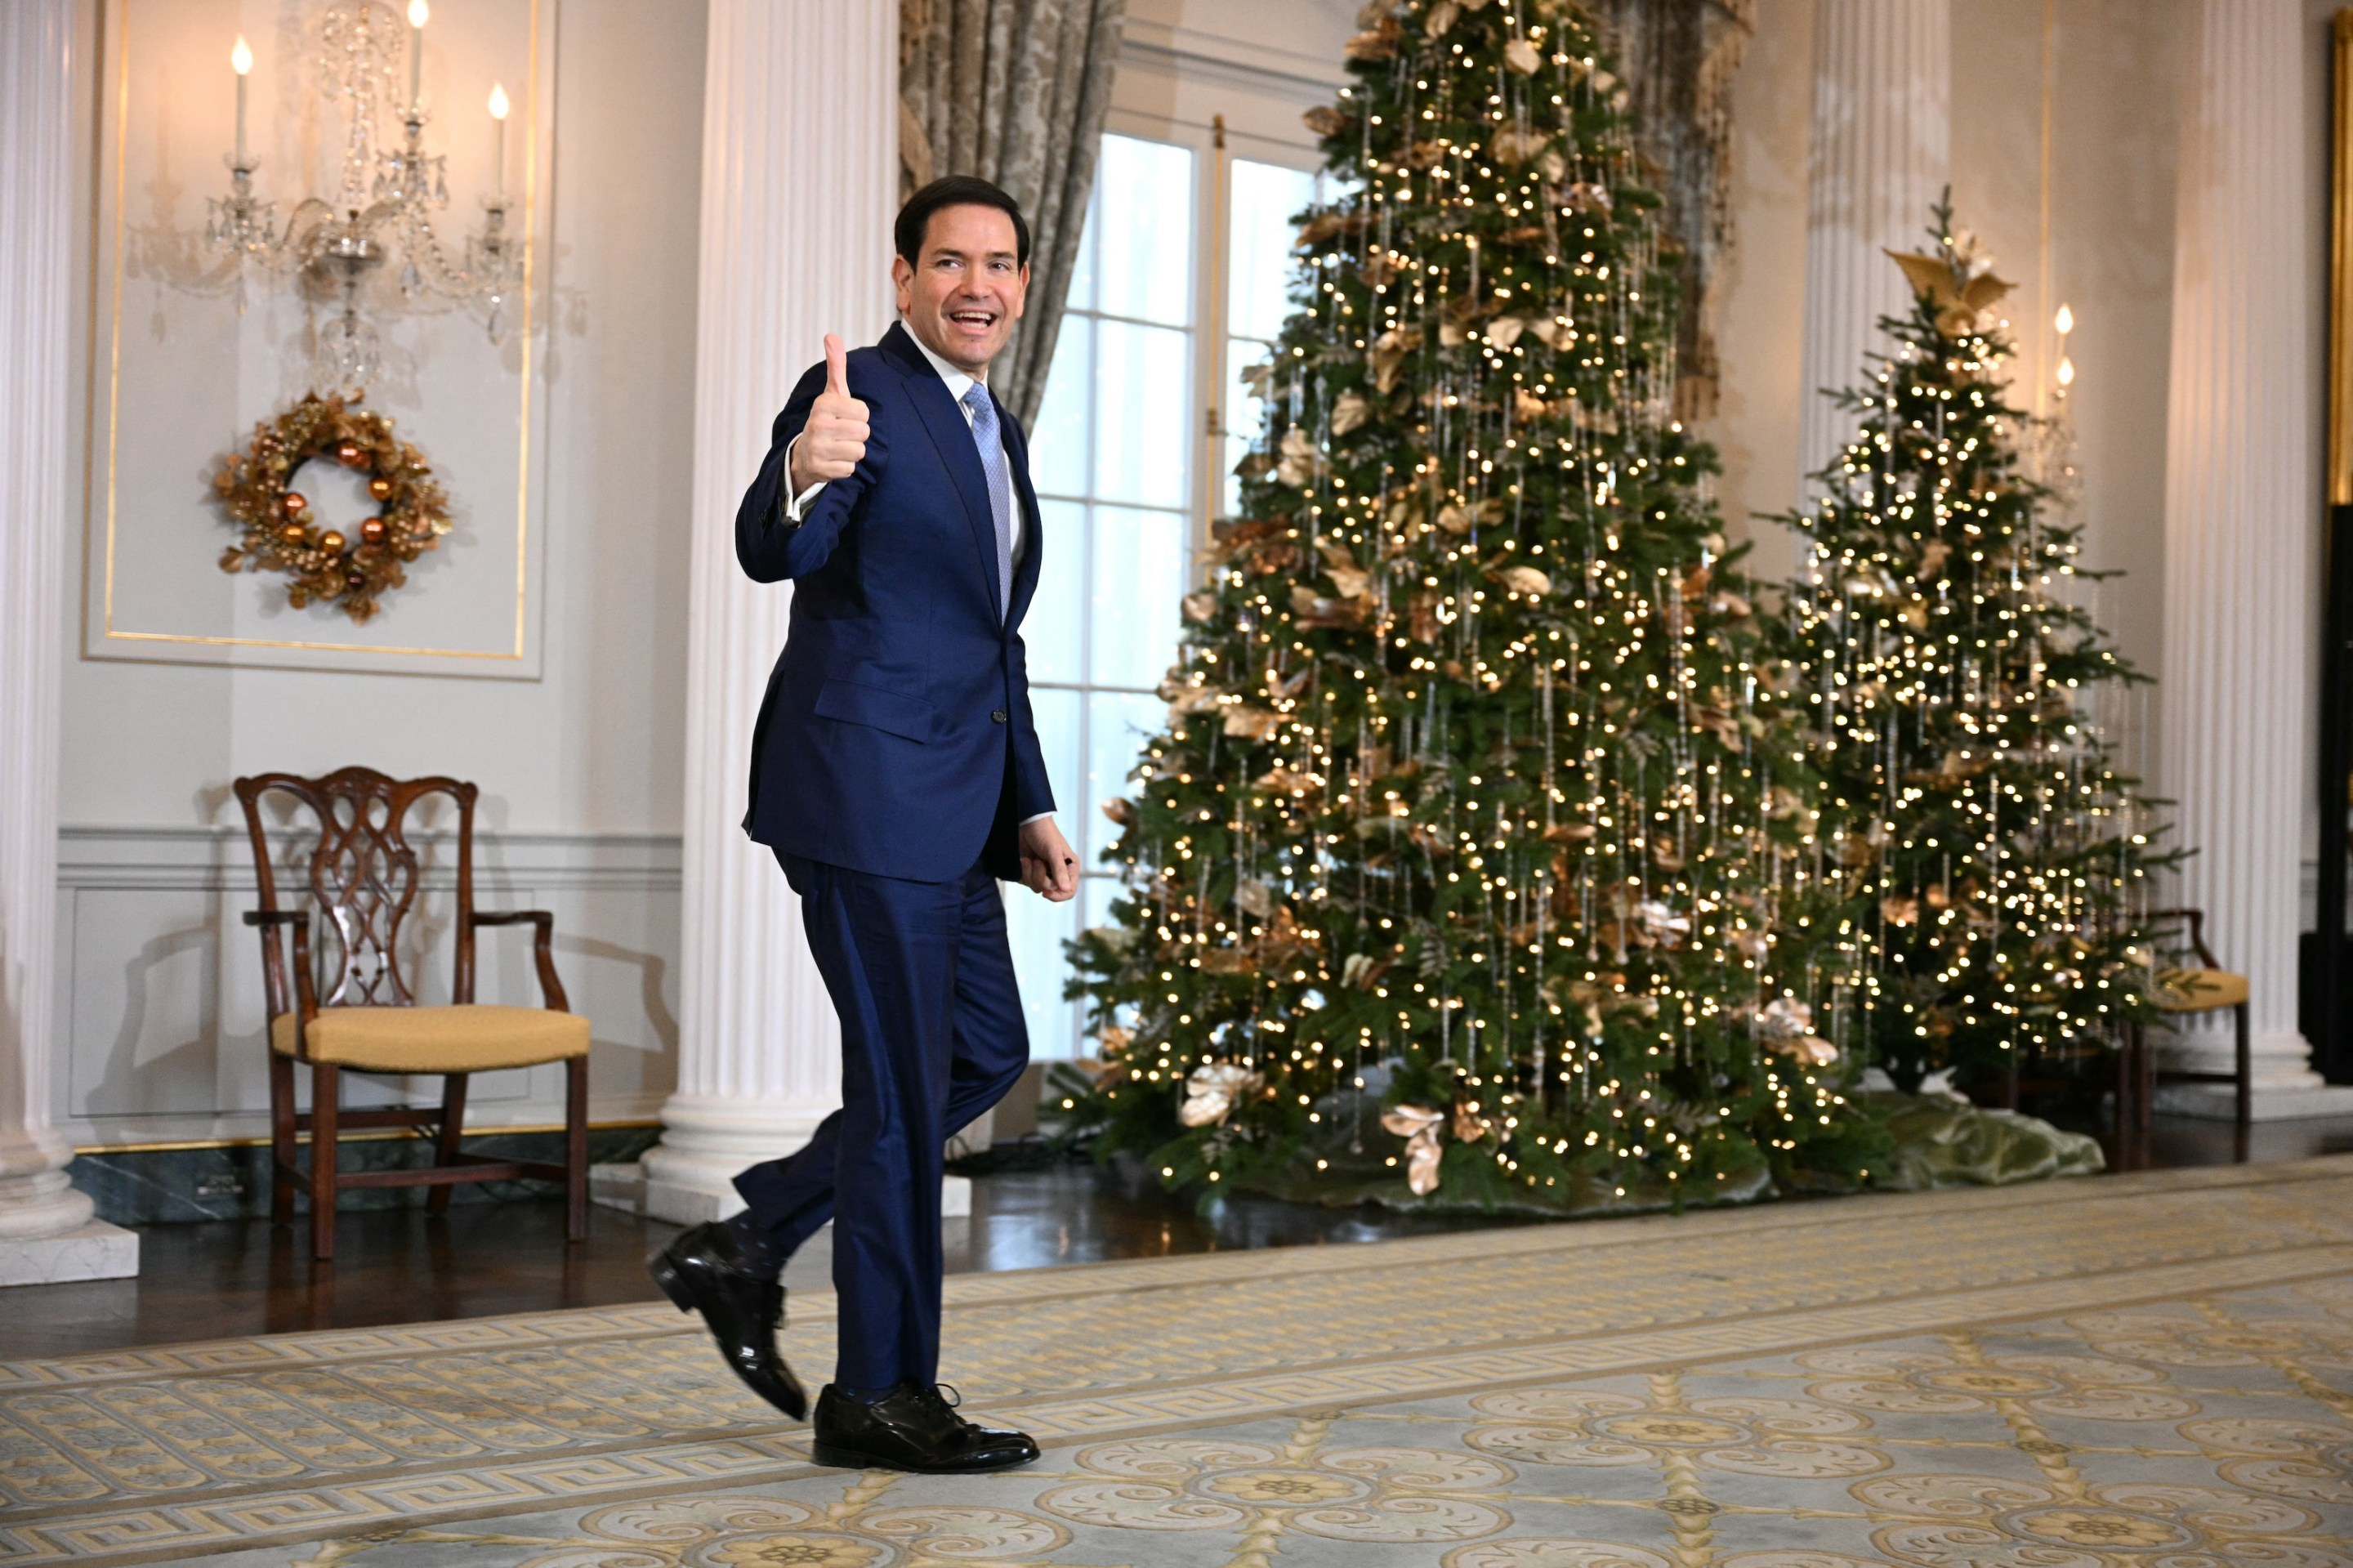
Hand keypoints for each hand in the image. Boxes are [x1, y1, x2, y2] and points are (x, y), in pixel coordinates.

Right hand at [787, 334, 869, 492]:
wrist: (805, 454)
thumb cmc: (827, 420)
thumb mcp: (832, 393)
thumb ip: (836, 366)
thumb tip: (831, 336)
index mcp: (823, 404)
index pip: (864, 412)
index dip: (860, 416)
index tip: (845, 417)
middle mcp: (818, 425)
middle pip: (864, 432)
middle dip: (858, 435)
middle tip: (843, 433)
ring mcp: (817, 448)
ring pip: (859, 451)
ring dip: (853, 451)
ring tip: (839, 446)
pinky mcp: (820, 469)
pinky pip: (850, 468)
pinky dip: (845, 467)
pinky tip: (833, 460)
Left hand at [1018, 816, 1078, 901]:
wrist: (1026, 822)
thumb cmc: (1044, 833)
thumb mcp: (1053, 850)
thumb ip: (1059, 870)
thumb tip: (1066, 889)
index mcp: (1069, 868)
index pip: (1069, 891)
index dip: (1059, 896)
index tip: (1046, 892)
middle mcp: (1057, 872)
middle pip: (1050, 890)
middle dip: (1040, 877)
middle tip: (1037, 861)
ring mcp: (1042, 872)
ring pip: (1036, 887)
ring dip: (1030, 873)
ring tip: (1030, 858)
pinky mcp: (1029, 871)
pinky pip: (1025, 882)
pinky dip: (1022, 872)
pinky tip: (1023, 859)